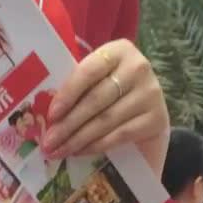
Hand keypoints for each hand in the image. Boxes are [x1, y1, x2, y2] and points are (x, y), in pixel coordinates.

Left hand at [43, 43, 169, 169]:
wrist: (149, 114)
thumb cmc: (115, 95)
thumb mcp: (99, 81)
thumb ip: (80, 88)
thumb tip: (47, 114)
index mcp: (119, 50)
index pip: (88, 70)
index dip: (68, 93)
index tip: (51, 115)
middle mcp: (138, 68)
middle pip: (96, 99)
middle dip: (68, 123)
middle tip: (49, 141)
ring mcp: (150, 94)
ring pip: (106, 119)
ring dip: (78, 138)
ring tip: (59, 150)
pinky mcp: (156, 119)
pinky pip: (119, 135)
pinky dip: (97, 145)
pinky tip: (80, 152)